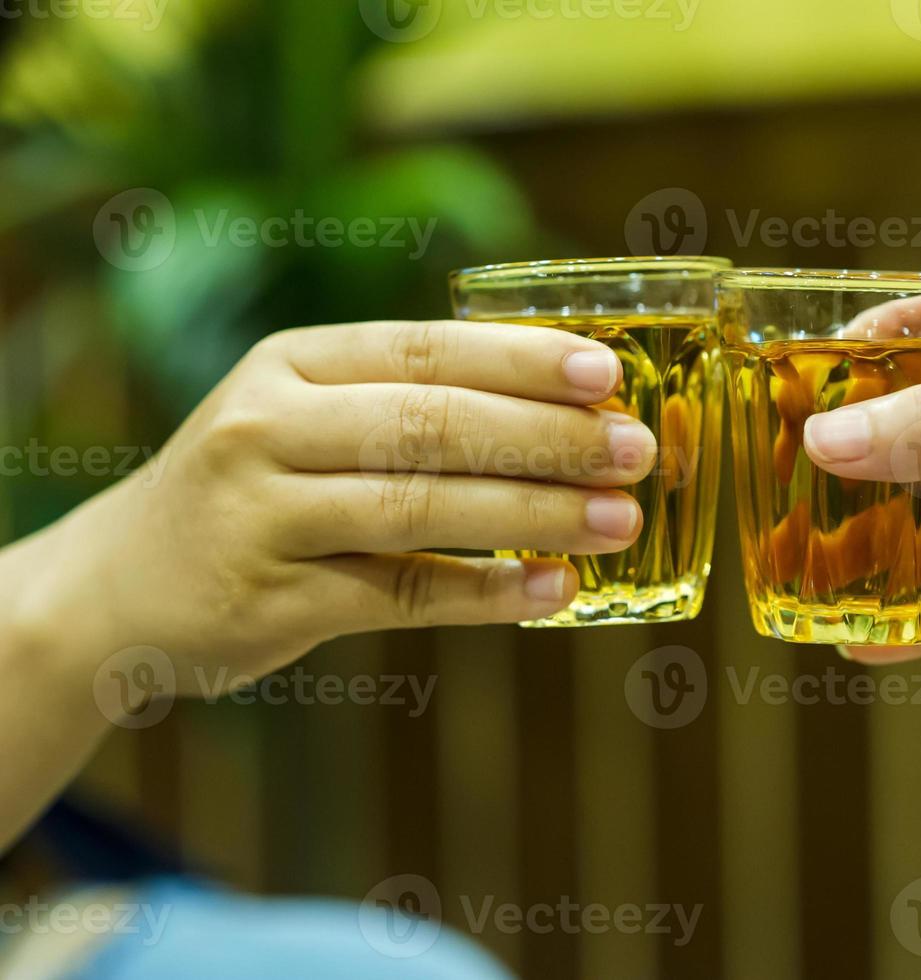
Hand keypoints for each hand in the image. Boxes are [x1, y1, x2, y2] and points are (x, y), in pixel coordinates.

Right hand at [7, 319, 657, 693]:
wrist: (117, 587)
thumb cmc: (250, 488)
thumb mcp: (302, 418)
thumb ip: (407, 406)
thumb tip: (570, 410)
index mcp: (292, 363)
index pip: (425, 350)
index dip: (522, 359)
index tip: (608, 371)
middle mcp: (269, 426)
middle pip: (432, 425)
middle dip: (548, 437)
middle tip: (635, 451)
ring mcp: (264, 513)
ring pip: (422, 506)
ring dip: (534, 513)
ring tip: (620, 520)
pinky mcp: (271, 599)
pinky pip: (401, 594)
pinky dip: (486, 594)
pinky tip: (554, 590)